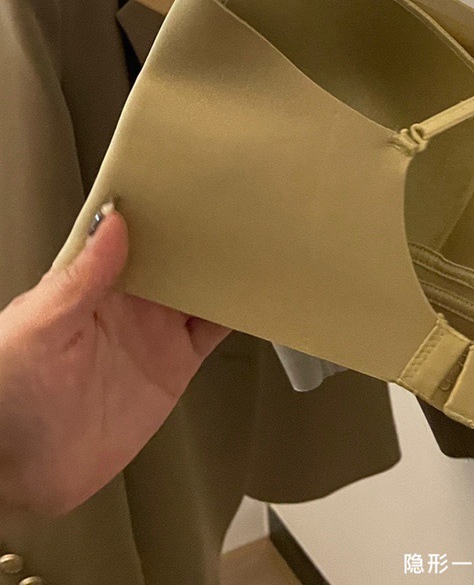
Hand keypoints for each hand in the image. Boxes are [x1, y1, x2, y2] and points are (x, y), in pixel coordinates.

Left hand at [0, 205, 229, 518]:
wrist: (18, 476)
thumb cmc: (6, 397)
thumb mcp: (36, 329)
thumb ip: (79, 279)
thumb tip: (113, 222)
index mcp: (91, 281)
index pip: (134, 231)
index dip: (163, 207)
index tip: (195, 184)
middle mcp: (129, 301)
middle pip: (177, 254)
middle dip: (207, 230)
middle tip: (243, 204)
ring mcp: (155, 332)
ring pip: (204, 286)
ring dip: (229, 266)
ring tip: (262, 239)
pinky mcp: (176, 365)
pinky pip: (216, 330)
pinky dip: (241, 312)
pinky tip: (260, 293)